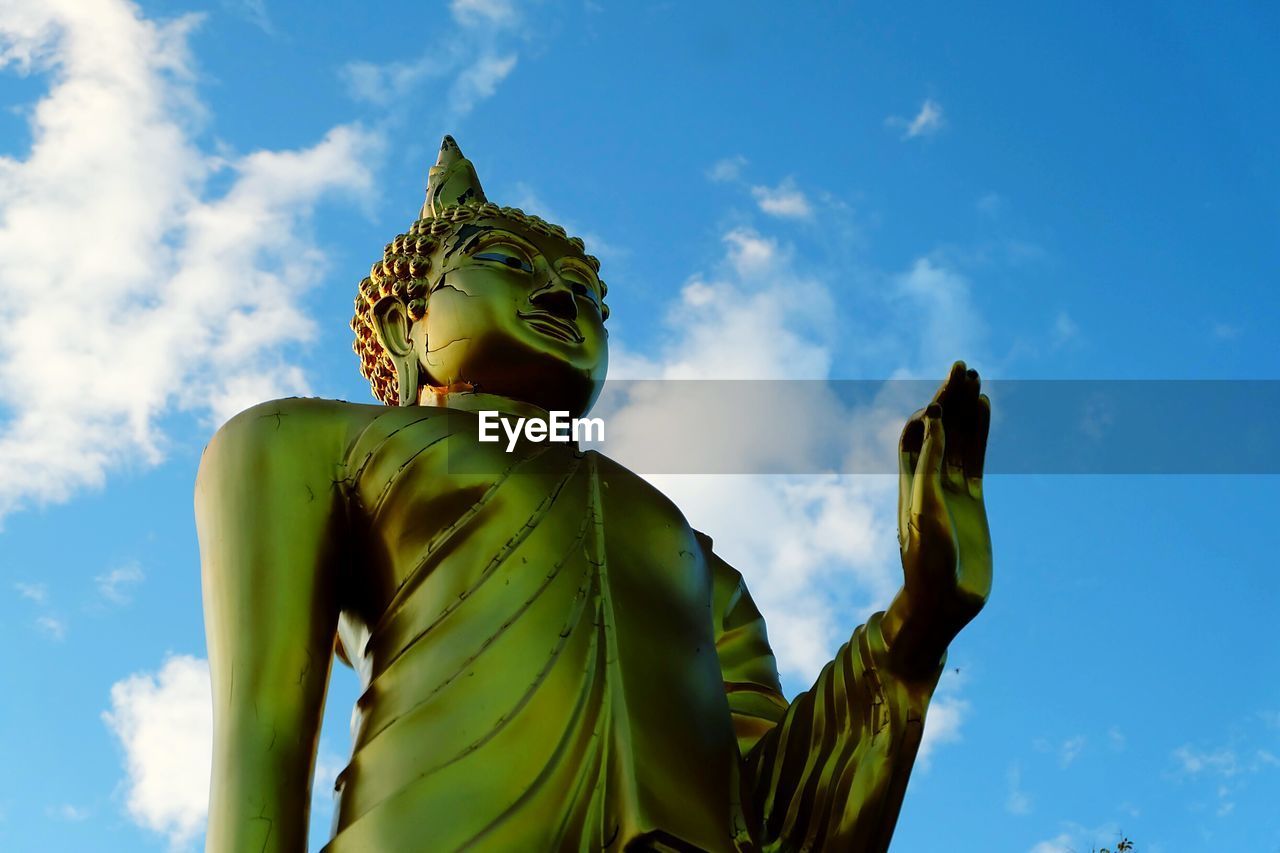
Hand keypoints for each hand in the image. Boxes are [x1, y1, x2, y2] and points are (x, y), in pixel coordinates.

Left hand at [884, 361, 991, 672]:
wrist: (944, 601)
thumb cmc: (926, 559)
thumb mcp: (924, 507)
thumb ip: (928, 462)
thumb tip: (932, 417)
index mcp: (909, 480)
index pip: (916, 431)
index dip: (929, 409)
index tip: (944, 396)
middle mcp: (929, 479)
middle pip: (939, 428)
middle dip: (949, 398)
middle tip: (963, 367)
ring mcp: (951, 489)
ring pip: (959, 439)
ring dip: (966, 410)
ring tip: (976, 379)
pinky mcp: (972, 501)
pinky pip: (976, 459)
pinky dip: (980, 433)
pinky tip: (985, 408)